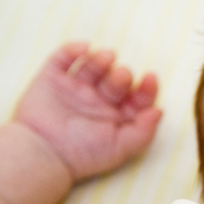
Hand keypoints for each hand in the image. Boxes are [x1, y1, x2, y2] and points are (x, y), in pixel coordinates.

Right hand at [11, 42, 162, 181]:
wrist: (43, 154)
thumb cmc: (84, 155)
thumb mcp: (122, 147)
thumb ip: (144, 130)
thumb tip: (160, 110)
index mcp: (118, 115)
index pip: (138, 96)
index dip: (147, 86)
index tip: (150, 77)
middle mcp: (98, 99)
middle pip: (117, 79)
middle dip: (122, 75)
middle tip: (121, 76)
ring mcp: (75, 88)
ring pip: (93, 66)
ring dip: (102, 58)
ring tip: (107, 57)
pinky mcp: (52, 80)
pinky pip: (63, 58)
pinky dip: (73, 49)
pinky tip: (84, 48)